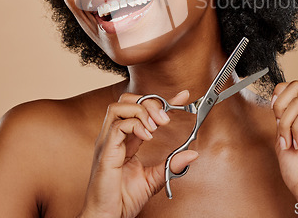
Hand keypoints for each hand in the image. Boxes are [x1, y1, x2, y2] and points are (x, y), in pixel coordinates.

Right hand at [77, 90, 198, 217]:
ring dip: (142, 111)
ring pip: (119, 106)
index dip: (161, 100)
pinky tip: (147, 137)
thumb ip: (171, 165)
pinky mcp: (105, 151)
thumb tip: (192, 154)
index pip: (140, 108)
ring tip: (156, 126)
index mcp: (123, 139)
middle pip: (127, 100)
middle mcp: (113, 136)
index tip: (182, 97)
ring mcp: (107, 141)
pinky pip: (118, 126)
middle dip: (150, 102)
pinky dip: (136, 125)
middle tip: (166, 119)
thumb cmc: (122, 200)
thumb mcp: (153, 179)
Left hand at [271, 80, 297, 206]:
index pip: (289, 87)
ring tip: (290, 143)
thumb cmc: (296, 168)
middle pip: (295, 85)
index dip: (277, 96)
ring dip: (286, 125)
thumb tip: (277, 93)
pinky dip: (296, 129)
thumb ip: (281, 113)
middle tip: (281, 128)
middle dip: (280, 106)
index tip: (275, 116)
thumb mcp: (281, 134)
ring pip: (297, 103)